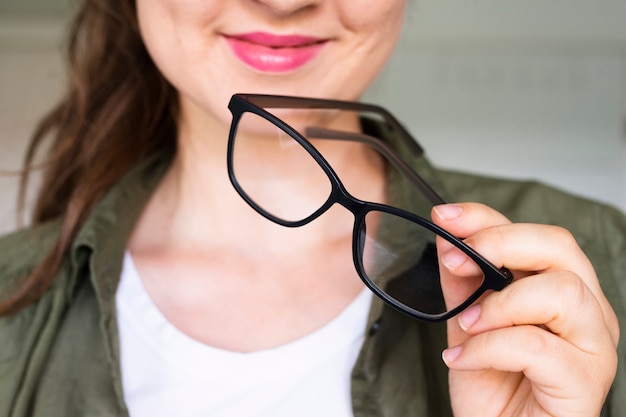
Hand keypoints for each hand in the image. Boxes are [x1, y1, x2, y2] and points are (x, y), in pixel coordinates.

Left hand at [432, 203, 618, 416]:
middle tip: (457, 260)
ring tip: (466, 325)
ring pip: (561, 292)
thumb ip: (463, 282)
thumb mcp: (468, 323)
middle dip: (500, 243)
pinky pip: (537, 346)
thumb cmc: (492, 385)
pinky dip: (489, 347)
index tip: (444, 216)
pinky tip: (462, 357)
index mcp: (561, 290)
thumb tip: (449, 239)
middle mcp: (587, 311)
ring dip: (500, 304)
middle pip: (561, 247)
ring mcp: (594, 346)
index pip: (536, 235)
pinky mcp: (586, 381)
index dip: (488, 218)